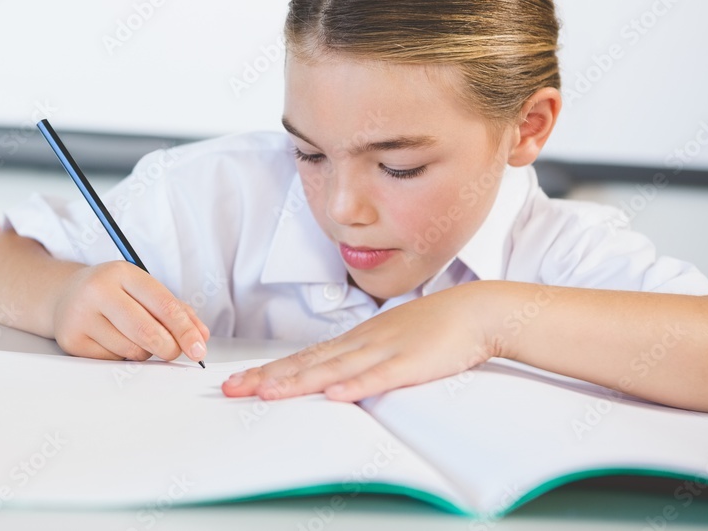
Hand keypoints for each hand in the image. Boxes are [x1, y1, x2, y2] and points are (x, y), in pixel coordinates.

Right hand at [52, 260, 209, 362]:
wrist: (66, 295)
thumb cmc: (113, 293)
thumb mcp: (143, 290)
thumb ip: (176, 310)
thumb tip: (200, 336)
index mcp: (122, 272)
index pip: (164, 305)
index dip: (186, 330)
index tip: (199, 348)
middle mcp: (98, 290)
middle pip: (147, 332)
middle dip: (169, 348)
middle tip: (173, 351)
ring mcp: (81, 315)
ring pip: (132, 350)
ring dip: (144, 352)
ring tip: (134, 336)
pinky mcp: (72, 340)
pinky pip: (113, 360)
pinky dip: (122, 357)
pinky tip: (113, 341)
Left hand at [222, 283, 496, 401]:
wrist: (476, 311)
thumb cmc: (433, 328)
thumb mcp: (388, 342)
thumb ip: (360, 359)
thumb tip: (332, 380)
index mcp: (355, 340)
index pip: (303, 358)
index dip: (269, 370)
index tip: (238, 381)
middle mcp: (361, 344)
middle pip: (306, 363)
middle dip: (267, 377)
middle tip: (231, 389)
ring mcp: (384, 351)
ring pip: (334, 369)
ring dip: (298, 382)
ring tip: (267, 393)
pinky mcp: (412, 363)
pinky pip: (381, 377)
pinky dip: (357, 386)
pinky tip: (336, 395)